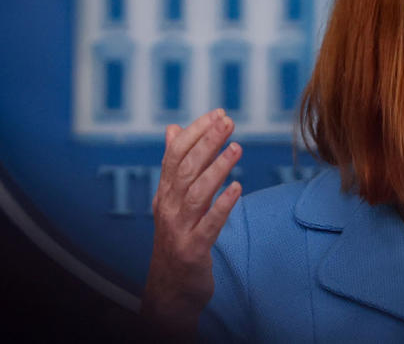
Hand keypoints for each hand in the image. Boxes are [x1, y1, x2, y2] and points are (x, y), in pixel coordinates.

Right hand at [140, 109, 242, 336]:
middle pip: (187, 168)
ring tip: (237, 148)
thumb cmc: (177, 238)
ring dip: (217, 168)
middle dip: (207, 142)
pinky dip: (222, 206)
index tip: (218, 113)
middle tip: (228, 122)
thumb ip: (175, 164)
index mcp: (165, 192)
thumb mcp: (173, 199)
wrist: (169, 290)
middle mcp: (168, 207)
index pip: (175, 154)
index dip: (196, 132)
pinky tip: (238, 189)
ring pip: (196, 193)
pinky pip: (209, 225)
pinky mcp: (192, 250)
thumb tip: (173, 128)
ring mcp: (179, 229)